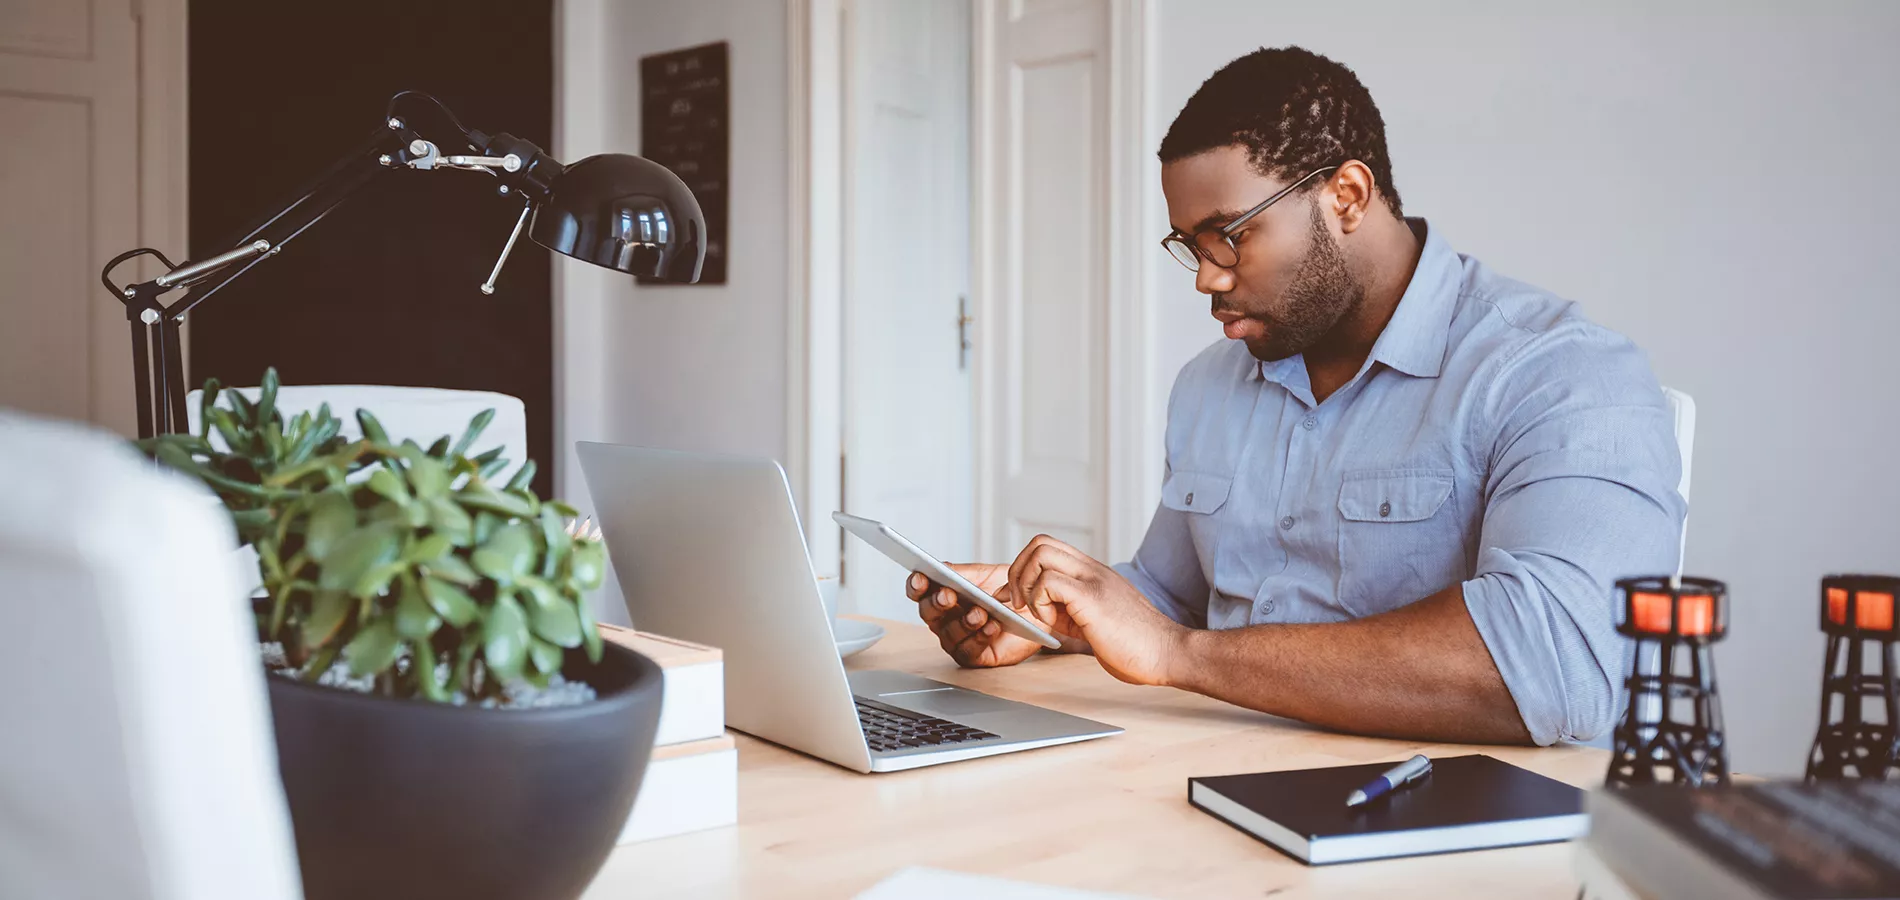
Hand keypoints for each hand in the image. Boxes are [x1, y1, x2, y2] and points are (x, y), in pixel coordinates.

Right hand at [909, 564, 1055, 667]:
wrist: (1036, 609)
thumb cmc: (1007, 591)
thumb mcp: (984, 575)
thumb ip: (961, 573)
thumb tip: (942, 568)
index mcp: (942, 595)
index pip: (920, 591)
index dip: (916, 585)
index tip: (921, 577)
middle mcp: (945, 619)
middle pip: (929, 613)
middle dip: (937, 603)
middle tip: (948, 595)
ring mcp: (957, 639)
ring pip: (949, 634)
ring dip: (963, 622)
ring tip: (980, 612)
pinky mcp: (975, 656)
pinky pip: (970, 650)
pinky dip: (980, 637)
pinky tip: (992, 625)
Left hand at [1009, 535, 1188, 685]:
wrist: (1168, 653)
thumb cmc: (1135, 644)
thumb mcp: (1094, 619)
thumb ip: (1068, 609)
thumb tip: (1038, 610)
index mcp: (1092, 573)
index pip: (1049, 547)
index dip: (1025, 570)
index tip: (1019, 599)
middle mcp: (1092, 569)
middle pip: (1039, 543)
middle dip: (1017, 573)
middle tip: (1018, 604)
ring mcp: (1093, 580)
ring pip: (1040, 554)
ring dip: (1026, 585)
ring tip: (1037, 613)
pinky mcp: (1092, 597)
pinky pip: (1048, 581)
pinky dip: (1038, 602)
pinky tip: (1052, 623)